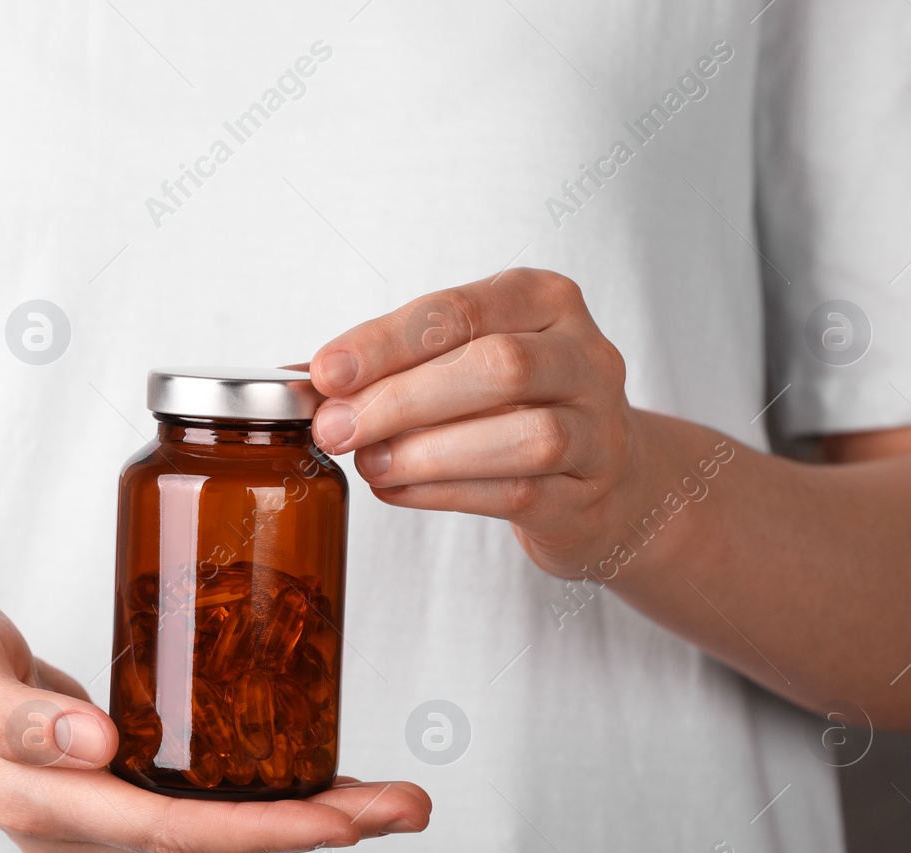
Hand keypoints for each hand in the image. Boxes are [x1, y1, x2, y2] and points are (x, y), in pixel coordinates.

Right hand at [0, 583, 431, 852]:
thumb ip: (18, 715)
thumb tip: (98, 748)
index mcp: (41, 805)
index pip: (172, 832)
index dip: (263, 829)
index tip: (342, 820)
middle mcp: (75, 827)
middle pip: (211, 843)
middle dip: (313, 829)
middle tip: (404, 806)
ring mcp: (92, 817)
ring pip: (213, 831)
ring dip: (301, 818)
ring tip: (385, 798)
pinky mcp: (108, 790)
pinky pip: (197, 804)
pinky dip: (261, 796)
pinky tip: (314, 776)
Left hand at [308, 269, 655, 578]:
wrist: (603, 481)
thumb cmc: (516, 408)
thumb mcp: (467, 361)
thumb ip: (399, 363)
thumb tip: (306, 380)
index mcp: (545, 302)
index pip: (461, 310)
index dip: (386, 342)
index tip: (325, 372)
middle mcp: (585, 356)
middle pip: (498, 366)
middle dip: (402, 398)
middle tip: (336, 428)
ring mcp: (600, 427)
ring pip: (523, 435)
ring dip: (429, 451)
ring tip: (368, 463)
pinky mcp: (589, 492)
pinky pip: (519, 492)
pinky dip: (445, 492)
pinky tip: (396, 490)